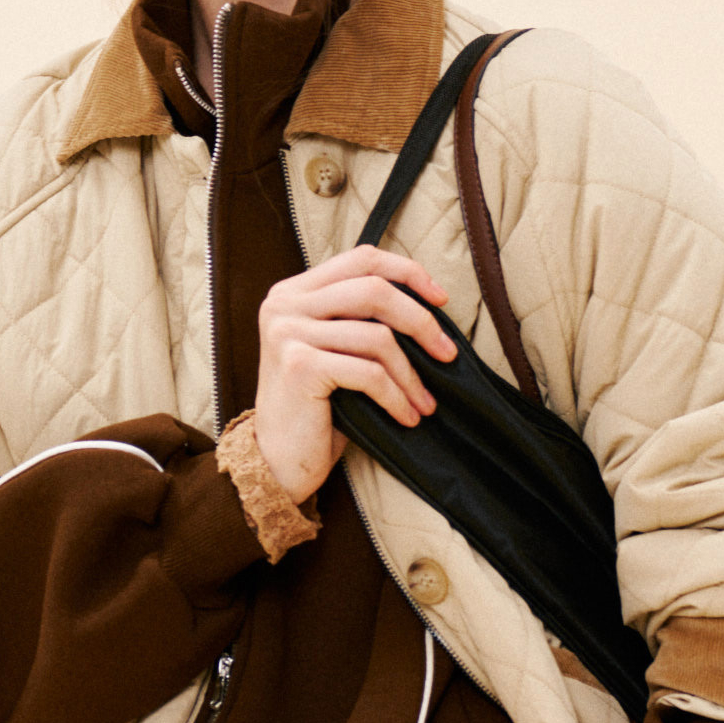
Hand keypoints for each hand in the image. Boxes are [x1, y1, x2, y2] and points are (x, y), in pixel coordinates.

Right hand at [252, 247, 456, 506]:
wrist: (276, 463)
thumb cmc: (315, 410)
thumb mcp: (334, 352)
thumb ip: (358, 320)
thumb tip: (428, 307)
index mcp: (294, 292)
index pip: (362, 259)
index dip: (408, 272)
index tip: (441, 298)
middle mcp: (286, 304)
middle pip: (374, 291)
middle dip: (421, 322)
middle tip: (447, 353)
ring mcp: (289, 333)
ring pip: (377, 337)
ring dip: (411, 375)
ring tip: (425, 402)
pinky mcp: (300, 366)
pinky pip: (369, 374)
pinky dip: (396, 397)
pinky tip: (407, 416)